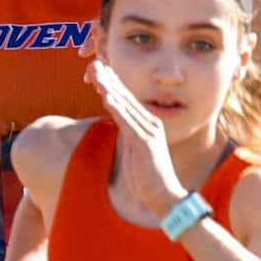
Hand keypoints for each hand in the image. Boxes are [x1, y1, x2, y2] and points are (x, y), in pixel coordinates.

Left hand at [88, 59, 188, 217]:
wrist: (165, 197)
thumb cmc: (148, 178)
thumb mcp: (133, 152)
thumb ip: (126, 135)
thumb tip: (116, 124)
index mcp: (148, 125)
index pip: (128, 100)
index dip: (113, 84)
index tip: (100, 71)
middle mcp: (151, 123)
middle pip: (126, 97)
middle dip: (110, 80)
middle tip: (95, 63)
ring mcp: (149, 132)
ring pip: (126, 105)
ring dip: (110, 88)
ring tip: (97, 74)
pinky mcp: (145, 142)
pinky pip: (128, 122)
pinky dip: (117, 108)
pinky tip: (107, 96)